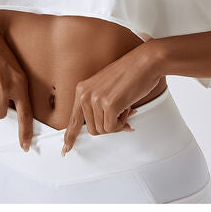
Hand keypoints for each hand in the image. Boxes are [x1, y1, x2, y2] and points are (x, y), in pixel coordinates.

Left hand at [61, 40, 162, 155]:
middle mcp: (85, 94)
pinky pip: (113, 128)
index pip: (73, 119)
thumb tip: (100, 129)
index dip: (70, 137)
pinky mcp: (109, 104)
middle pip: (92, 129)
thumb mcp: (105, 87)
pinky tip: (128, 106)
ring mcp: (96, 99)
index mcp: (82, 89)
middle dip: (108, 126)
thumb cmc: (130, 73)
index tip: (65, 150)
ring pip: (104, 130)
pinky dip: (123, 122)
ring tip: (125, 105)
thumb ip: (97, 105)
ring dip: (117, 122)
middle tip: (121, 113)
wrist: (145, 61)